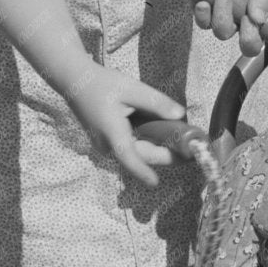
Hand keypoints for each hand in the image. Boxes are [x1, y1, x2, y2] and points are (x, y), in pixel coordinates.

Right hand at [65, 66, 184, 187]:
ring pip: (138, 153)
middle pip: (141, 156)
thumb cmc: (103, 83)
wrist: (75, 81)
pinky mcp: (110, 143)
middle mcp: (108, 145)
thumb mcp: (133, 88)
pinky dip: (149, 142)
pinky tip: (162, 132)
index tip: (155, 184)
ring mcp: (107, 146)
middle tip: (191, 150)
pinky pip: (133, 147)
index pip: (127, 157)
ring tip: (182, 139)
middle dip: (167, 155)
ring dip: (160, 148)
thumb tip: (180, 115)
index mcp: (112, 132)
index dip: (141, 172)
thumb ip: (157, 103)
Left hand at [192, 0, 267, 55]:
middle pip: (250, 46)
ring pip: (223, 34)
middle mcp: (245, 20)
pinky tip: (204, 2)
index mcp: (264, 13)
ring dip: (223, 17)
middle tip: (246, 22)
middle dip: (249, 40)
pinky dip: (204, 15)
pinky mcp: (204, 14)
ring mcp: (224, 18)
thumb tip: (258, 19)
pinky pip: (204, 24)